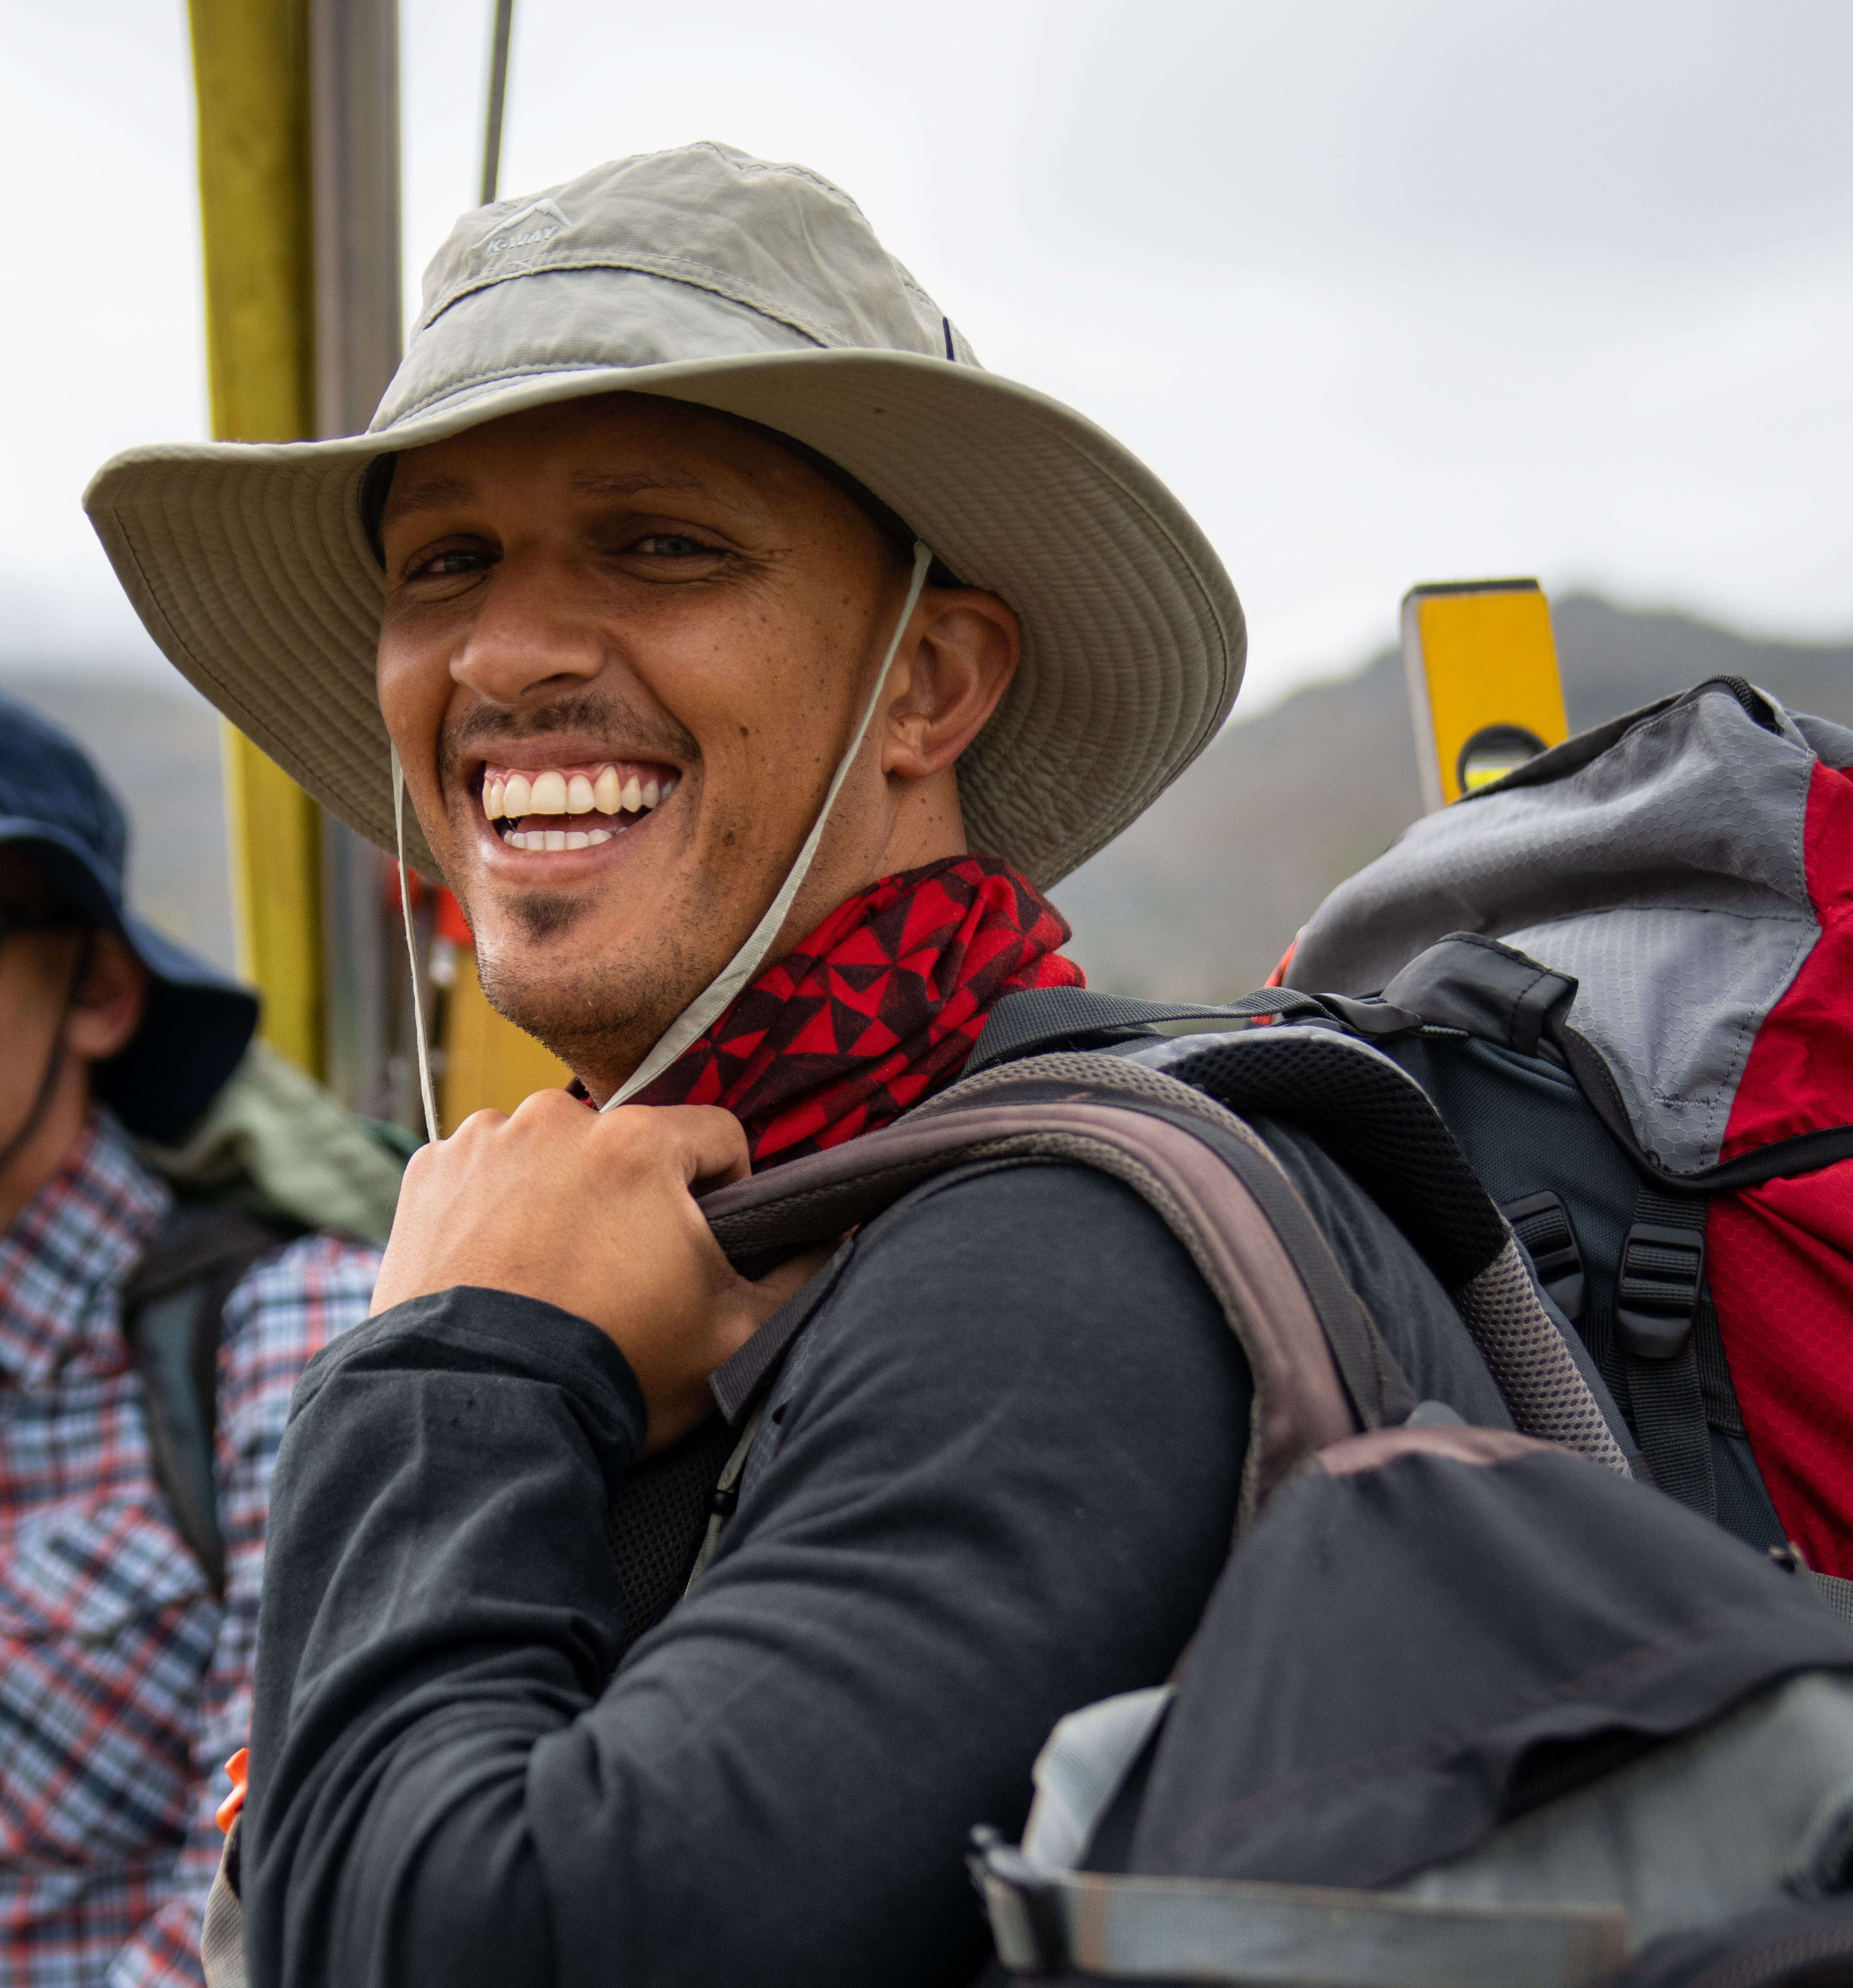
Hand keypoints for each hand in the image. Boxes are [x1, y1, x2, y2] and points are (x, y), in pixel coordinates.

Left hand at [372, 1093, 828, 1450]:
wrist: (478, 1417)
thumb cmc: (612, 1372)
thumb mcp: (734, 1337)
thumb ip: (801, 1275)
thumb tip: (838, 1233)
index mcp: (639, 1142)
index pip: (719, 1137)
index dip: (729, 1194)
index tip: (705, 1249)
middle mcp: (555, 1119)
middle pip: (629, 1144)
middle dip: (636, 1196)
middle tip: (624, 1274)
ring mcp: (481, 1142)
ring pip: (553, 1152)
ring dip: (563, 1195)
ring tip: (556, 1276)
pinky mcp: (424, 1176)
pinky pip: (483, 1171)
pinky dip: (495, 1208)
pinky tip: (502, 1270)